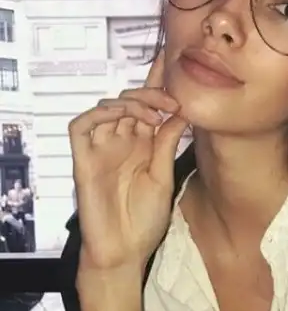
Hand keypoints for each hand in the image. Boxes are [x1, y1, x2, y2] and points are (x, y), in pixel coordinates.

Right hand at [69, 53, 188, 274]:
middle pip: (131, 102)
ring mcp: (102, 148)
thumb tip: (181, 112)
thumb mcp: (163, 177)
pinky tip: (123, 116)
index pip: (150, 107)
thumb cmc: (144, 220)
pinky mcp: (84, 159)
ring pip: (109, 107)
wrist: (124, 250)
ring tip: (155, 113)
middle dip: (152, 93)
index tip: (173, 60)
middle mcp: (123, 141)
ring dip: (132, 103)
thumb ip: (167, 144)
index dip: (158, 83)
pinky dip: (101, 113)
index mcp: (143, 145)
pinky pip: (82, 125)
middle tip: (173, 100)